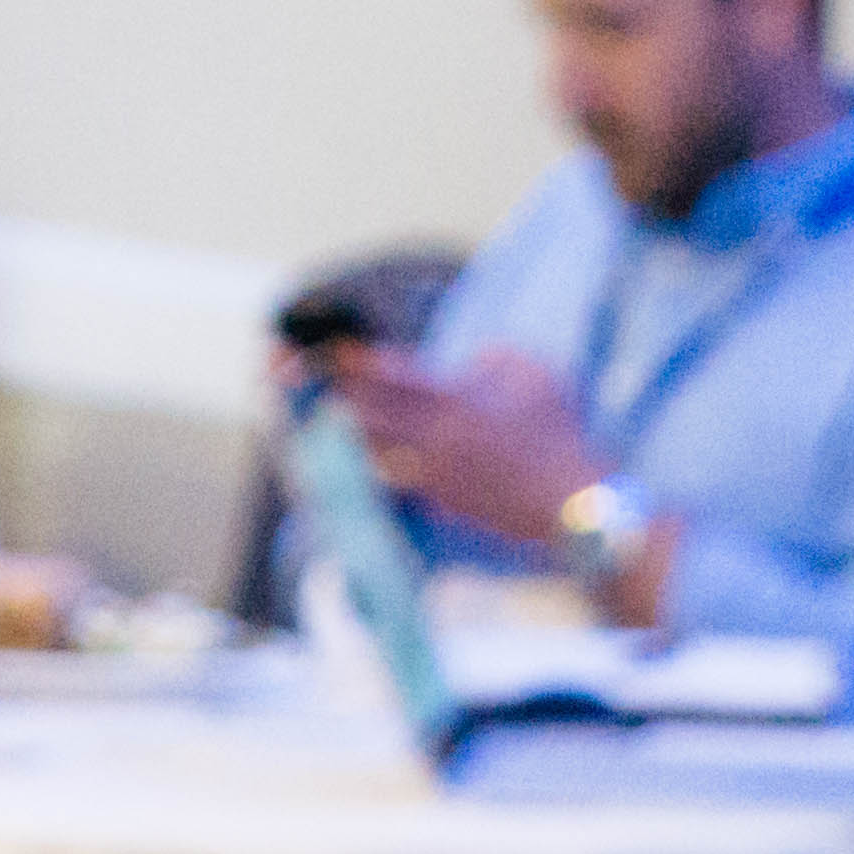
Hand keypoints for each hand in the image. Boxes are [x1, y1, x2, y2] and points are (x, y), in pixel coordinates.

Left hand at [322, 343, 610, 548]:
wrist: (575, 508)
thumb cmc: (561, 436)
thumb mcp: (535, 375)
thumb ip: (494, 360)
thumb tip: (469, 362)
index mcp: (454, 400)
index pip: (384, 373)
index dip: (342, 358)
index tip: (310, 345)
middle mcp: (432, 439)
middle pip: (358, 410)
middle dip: (317, 390)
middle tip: (278, 373)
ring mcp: (431, 475)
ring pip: (364, 448)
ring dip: (331, 428)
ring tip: (295, 410)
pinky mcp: (437, 503)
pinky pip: (387, 479)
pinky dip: (362, 464)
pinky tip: (337, 457)